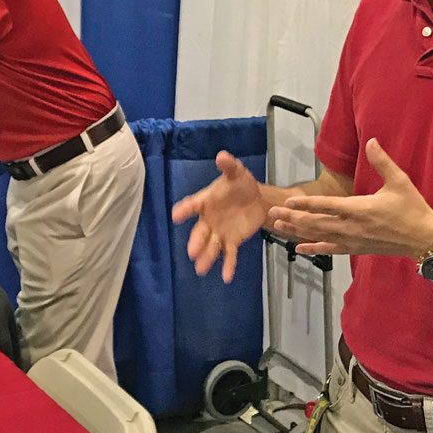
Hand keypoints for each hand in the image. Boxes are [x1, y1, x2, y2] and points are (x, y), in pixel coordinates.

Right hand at [171, 151, 264, 283]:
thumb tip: (222, 155)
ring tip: (201, 269)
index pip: (193, 205)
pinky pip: (229, 255)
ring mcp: (219, 232)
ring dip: (206, 257)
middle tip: (191, 252)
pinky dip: (228, 266)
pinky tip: (226, 277)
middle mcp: (208, 220)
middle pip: (200, 232)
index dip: (185, 210)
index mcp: (205, 201)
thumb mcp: (237, 173)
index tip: (176, 215)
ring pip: (211, 246)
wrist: (256, 199)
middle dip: (196, 242)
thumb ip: (229, 166)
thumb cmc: (240, 184)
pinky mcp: (232, 241)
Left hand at [266, 138, 432, 258]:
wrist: (425, 238)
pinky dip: (313, 247)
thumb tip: (372, 141)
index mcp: (360, 209)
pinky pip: (330, 249)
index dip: (305, 203)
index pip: (326, 206)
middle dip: (292, 218)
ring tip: (278, 227)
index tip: (287, 201)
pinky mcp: (356, 249)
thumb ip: (382, 162)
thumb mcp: (400, 182)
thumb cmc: (413, 209)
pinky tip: (298, 248)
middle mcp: (352, 227)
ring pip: (319, 236)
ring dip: (297, 231)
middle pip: (316, 222)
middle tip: (272, 214)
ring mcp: (353, 240)